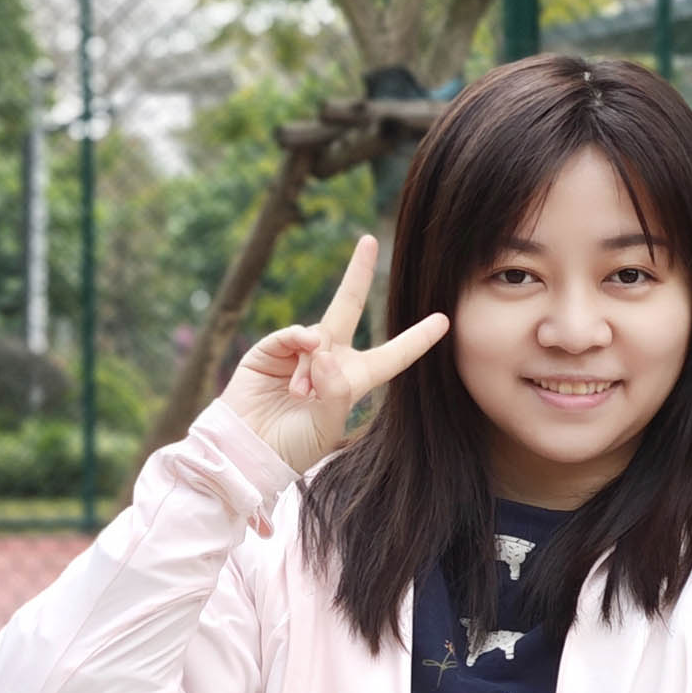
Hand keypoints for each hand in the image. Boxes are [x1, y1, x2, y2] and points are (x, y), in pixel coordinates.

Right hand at [219, 235, 448, 475]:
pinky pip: (292, 335)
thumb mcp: (326, 426)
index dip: (417, 339)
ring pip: (319, 335)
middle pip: (349, 306)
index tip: (444, 319)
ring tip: (299, 394)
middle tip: (369, 240)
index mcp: (354, 381)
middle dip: (357, 274)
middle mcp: (330, 360)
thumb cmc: (292, 446)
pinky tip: (300, 356)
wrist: (247, 451)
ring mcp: (299, 352)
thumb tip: (323, 349)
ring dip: (311, 365)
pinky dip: (297, 343)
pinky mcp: (270, 350)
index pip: (393, 355)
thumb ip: (334, 391)